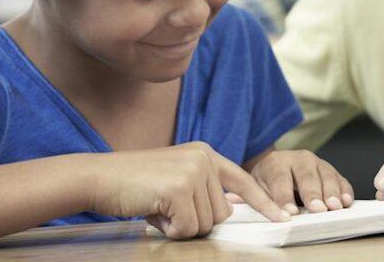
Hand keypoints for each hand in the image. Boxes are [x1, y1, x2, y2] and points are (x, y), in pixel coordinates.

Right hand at [88, 142, 289, 238]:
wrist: (100, 177)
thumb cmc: (136, 185)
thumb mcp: (177, 179)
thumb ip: (204, 191)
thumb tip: (228, 211)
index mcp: (206, 154)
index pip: (243, 181)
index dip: (264, 202)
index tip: (283, 217)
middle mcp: (204, 158)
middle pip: (221, 214)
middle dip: (194, 220)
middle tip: (166, 207)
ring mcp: (193, 172)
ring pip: (205, 223)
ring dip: (180, 225)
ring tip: (159, 207)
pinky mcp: (179, 188)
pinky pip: (187, 228)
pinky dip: (170, 229)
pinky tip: (153, 212)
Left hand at [248, 150, 353, 214]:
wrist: (278, 165)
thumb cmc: (267, 180)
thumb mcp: (255, 185)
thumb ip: (250, 194)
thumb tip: (232, 200)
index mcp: (276, 162)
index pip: (280, 180)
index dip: (285, 197)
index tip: (290, 213)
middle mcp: (298, 158)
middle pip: (306, 176)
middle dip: (313, 194)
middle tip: (318, 209)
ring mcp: (317, 163)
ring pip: (326, 175)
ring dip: (332, 192)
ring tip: (335, 207)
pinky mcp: (330, 170)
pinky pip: (340, 178)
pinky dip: (344, 190)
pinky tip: (346, 201)